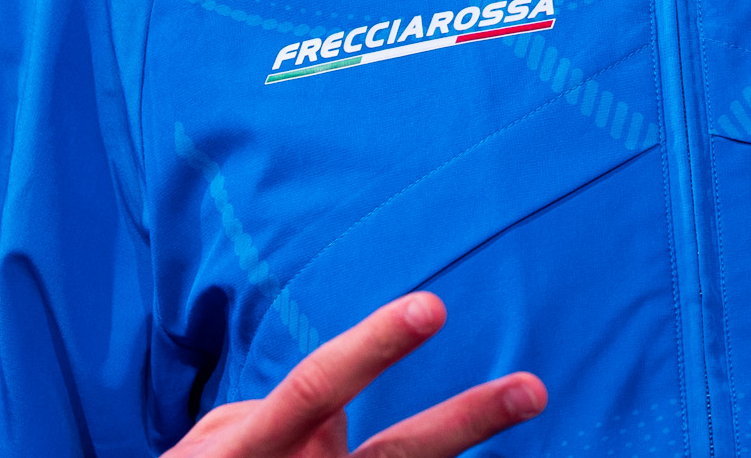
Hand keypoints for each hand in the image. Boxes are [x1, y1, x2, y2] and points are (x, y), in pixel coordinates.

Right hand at [163, 293, 543, 457]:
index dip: (375, 347)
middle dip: (465, 423)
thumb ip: (289, 413)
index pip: (319, 387)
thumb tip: (344, 404)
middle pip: (394, 454)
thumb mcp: (217, 445)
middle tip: (533, 389)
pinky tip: (484, 446)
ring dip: (466, 442)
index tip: (432, 306)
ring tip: (528, 405)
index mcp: (260, 446)